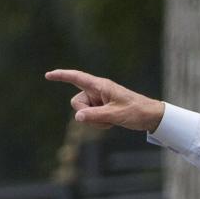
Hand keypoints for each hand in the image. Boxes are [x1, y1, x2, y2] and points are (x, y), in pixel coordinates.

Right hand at [45, 69, 164, 131]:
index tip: (48, 75)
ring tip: (112, 120)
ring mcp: (99, 100)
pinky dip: (98, 123)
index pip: (77, 78)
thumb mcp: (115, 115)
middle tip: (105, 117)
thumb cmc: (136, 111)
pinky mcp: (102, 108)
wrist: (151, 117)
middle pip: (77, 102)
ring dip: (94, 120)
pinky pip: (91, 117)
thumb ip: (95, 116)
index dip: (61, 76)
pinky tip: (112, 123)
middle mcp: (98, 91)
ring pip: (83, 112)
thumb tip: (78, 117)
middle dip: (85, 113)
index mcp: (101, 86)